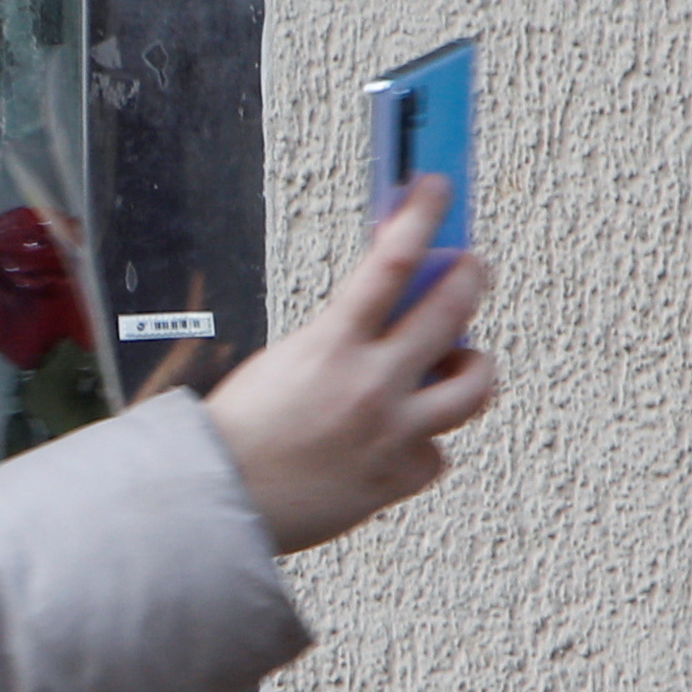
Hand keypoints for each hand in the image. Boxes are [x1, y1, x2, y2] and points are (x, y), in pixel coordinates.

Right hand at [201, 179, 498, 551]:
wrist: (217, 502)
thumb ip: (343, 330)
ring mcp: (393, 433)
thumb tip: (390, 296)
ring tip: (459, 361)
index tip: (437, 189)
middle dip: (470, 276)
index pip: (393, 260)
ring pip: (473, 386)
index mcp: (332, 345)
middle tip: (472, 265)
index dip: (423, 215)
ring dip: (472, 364)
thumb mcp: (288, 356)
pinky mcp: (399, 477)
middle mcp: (372, 385)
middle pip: (452, 309)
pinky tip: (400, 439)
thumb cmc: (241, 429)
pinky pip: (436, 451)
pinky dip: (423, 442)